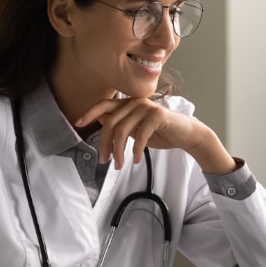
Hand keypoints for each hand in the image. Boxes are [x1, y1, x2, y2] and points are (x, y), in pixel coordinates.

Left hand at [76, 97, 235, 173]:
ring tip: (119, 165)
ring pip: (123, 130)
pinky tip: (137, 159)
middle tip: (105, 161)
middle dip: (105, 144)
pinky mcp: (157, 116)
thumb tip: (101, 120)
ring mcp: (147, 107)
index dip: (89, 112)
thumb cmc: (161, 132)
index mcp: (129, 103)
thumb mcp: (136, 130)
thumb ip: (121, 124)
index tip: (78, 123)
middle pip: (110, 122)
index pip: (104, 104)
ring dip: (119, 151)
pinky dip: (137, 150)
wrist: (186, 135)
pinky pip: (140, 135)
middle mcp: (136, 101)